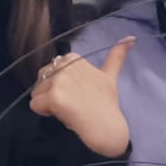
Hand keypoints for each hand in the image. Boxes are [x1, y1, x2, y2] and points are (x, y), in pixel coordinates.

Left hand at [30, 37, 132, 157]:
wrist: (108, 128)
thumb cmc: (107, 105)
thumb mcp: (110, 76)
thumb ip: (117, 55)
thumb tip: (131, 37)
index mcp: (74, 58)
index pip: (51, 71)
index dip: (60, 85)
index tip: (77, 94)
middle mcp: (65, 65)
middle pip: (41, 81)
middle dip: (51, 93)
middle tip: (73, 104)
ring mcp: (59, 81)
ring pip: (37, 93)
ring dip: (48, 105)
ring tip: (69, 110)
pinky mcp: (54, 97)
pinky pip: (35, 105)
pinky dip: (44, 113)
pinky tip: (63, 115)